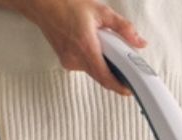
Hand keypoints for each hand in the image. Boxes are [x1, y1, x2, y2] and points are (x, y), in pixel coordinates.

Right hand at [0, 0, 146, 94]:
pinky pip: (85, 66)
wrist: (42, 4)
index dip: (120, 86)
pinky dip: (94, 60)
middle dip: (116, 72)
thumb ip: (123, 28)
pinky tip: (93, 46)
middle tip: (126, 63)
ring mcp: (69, 61)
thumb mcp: (100, 11)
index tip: (131, 90)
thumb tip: (140, 42)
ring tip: (105, 45)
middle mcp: (75, 58)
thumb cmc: (66, 4)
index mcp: (85, 47)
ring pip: (94, 71)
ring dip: (104, 64)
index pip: (105, 77)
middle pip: (102, 76)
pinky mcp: (65, 61)